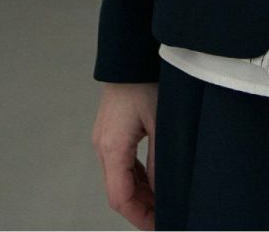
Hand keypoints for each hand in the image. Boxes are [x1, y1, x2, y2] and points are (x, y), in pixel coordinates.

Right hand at [92, 82, 157, 229]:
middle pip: (118, 190)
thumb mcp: (160, 122)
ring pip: (120, 177)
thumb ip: (160, 159)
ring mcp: (105, 138)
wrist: (130, 54)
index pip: (120, 197)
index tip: (158, 225)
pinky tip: (154, 179)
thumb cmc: (145, 82)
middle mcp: (103, 146)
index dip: (138, 216)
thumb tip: (164, 190)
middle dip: (141, 207)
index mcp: (112, 148)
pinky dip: (137, 175)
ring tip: (164, 201)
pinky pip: (122, 162)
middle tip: (165, 216)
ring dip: (140, 192)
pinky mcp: (111, 130)